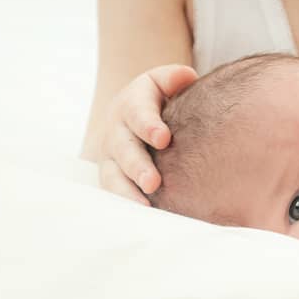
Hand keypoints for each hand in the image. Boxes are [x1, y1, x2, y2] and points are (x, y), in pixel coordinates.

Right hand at [96, 63, 197, 204]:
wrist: (131, 112)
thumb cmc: (159, 97)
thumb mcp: (164, 80)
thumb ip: (174, 77)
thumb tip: (187, 77)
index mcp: (131, 105)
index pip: (138, 113)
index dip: (149, 125)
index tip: (164, 138)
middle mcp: (117, 132)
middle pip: (124, 150)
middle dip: (137, 167)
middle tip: (153, 183)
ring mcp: (111, 158)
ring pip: (113, 177)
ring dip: (127, 194)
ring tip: (145, 210)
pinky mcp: (112, 177)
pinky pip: (115, 194)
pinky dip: (125, 207)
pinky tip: (143, 222)